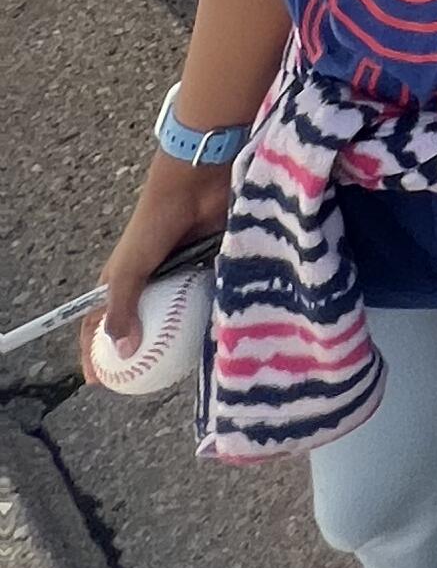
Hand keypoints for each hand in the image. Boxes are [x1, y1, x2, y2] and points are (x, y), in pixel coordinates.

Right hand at [84, 152, 229, 379]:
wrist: (196, 185)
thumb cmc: (155, 223)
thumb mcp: (130, 270)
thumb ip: (122, 310)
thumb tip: (123, 352)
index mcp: (119, 280)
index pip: (99, 323)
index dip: (94, 352)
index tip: (97, 381)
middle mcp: (147, 279)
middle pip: (140, 324)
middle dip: (141, 352)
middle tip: (146, 382)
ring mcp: (177, 273)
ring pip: (174, 315)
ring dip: (175, 338)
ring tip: (182, 369)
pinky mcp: (203, 265)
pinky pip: (201, 299)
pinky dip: (203, 317)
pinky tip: (212, 338)